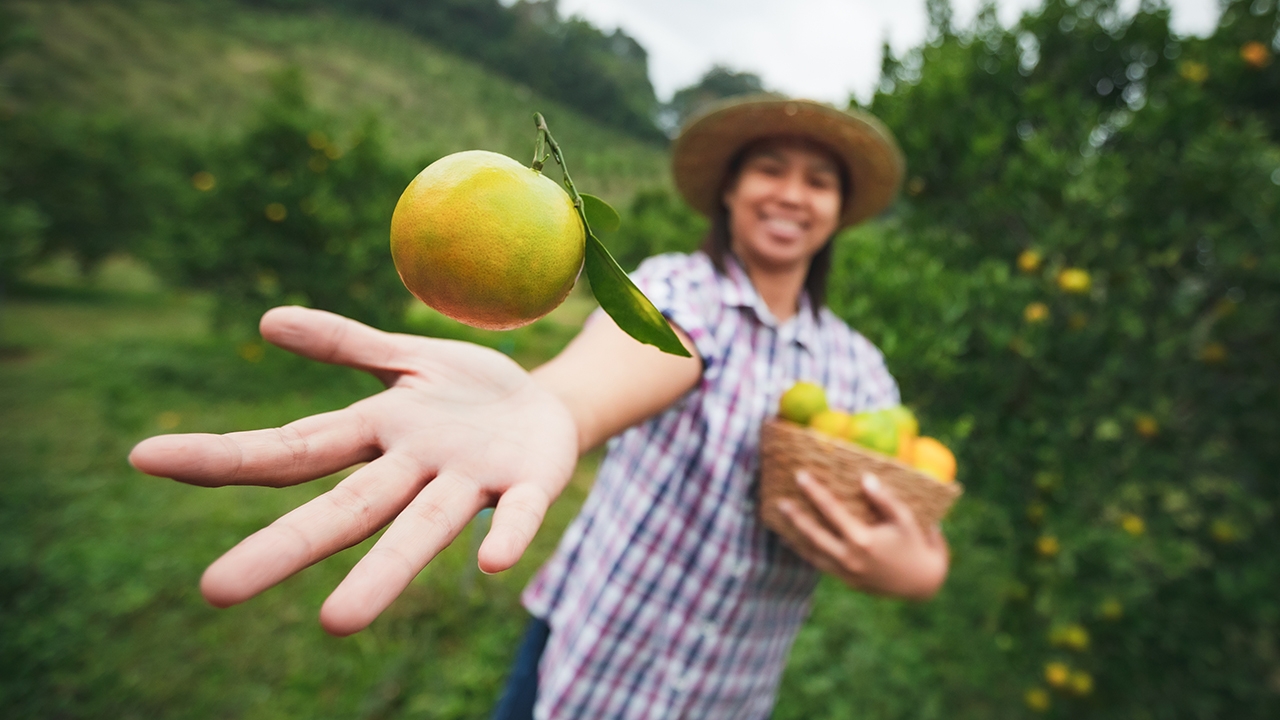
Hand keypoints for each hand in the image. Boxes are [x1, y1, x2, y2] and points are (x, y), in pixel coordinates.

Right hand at [129, 306, 578, 634]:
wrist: (551, 409)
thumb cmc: (467, 392)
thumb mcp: (406, 358)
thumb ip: (345, 344)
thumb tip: (267, 322)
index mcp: (378, 432)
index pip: (293, 448)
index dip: (224, 455)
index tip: (143, 457)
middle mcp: (414, 469)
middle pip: (345, 510)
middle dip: (284, 548)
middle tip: (214, 591)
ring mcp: (470, 483)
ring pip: (421, 529)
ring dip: (383, 574)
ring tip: (335, 623)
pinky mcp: (529, 487)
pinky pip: (516, 514)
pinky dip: (505, 535)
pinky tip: (493, 563)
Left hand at [776, 470, 948, 599]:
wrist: (923, 584)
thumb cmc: (916, 546)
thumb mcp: (906, 520)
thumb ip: (885, 500)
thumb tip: (865, 478)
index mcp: (863, 540)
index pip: (832, 511)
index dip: (814, 492)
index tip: (800, 476)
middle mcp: (849, 558)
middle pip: (813, 534)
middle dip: (795, 516)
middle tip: (779, 500)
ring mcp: (845, 571)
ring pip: (812, 552)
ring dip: (794, 535)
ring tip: (778, 520)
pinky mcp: (846, 580)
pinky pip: (819, 564)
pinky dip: (804, 552)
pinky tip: (794, 541)